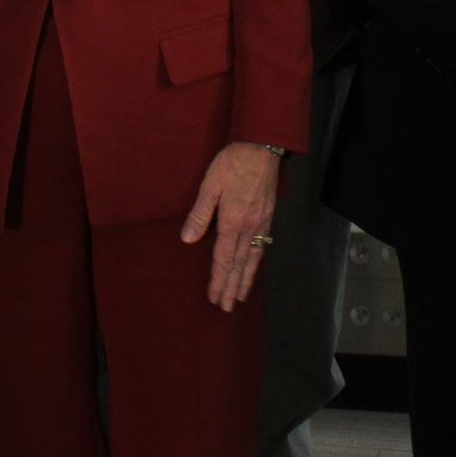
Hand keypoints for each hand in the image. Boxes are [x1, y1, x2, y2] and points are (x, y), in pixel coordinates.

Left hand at [180, 142, 282, 312]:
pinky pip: (263, 247)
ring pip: (253, 259)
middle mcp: (249, 227)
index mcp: (232, 221)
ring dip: (245, 280)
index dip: (218, 279)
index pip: (223, 258)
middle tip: (226, 308)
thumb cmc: (232, 163)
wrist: (262, 148)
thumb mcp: (210, 184)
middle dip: (232, 287)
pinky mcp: (268, 217)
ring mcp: (261, 223)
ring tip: (241, 298)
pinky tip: (253, 269)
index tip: (214, 297)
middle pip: (239, 264)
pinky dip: (257, 263)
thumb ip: (200, 214)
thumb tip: (188, 240)